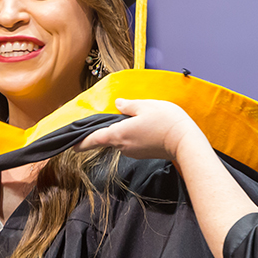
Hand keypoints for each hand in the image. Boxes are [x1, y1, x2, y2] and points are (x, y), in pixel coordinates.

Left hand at [75, 98, 204, 160]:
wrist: (186, 142)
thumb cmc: (165, 121)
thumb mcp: (145, 106)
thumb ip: (128, 105)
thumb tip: (118, 104)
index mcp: (118, 134)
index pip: (93, 139)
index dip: (81, 142)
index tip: (72, 145)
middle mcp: (123, 146)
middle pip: (109, 138)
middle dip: (111, 128)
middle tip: (120, 115)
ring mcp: (133, 152)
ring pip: (122, 139)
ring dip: (126, 130)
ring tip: (142, 117)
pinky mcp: (143, 153)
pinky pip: (133, 142)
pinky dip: (135, 134)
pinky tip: (148, 126)